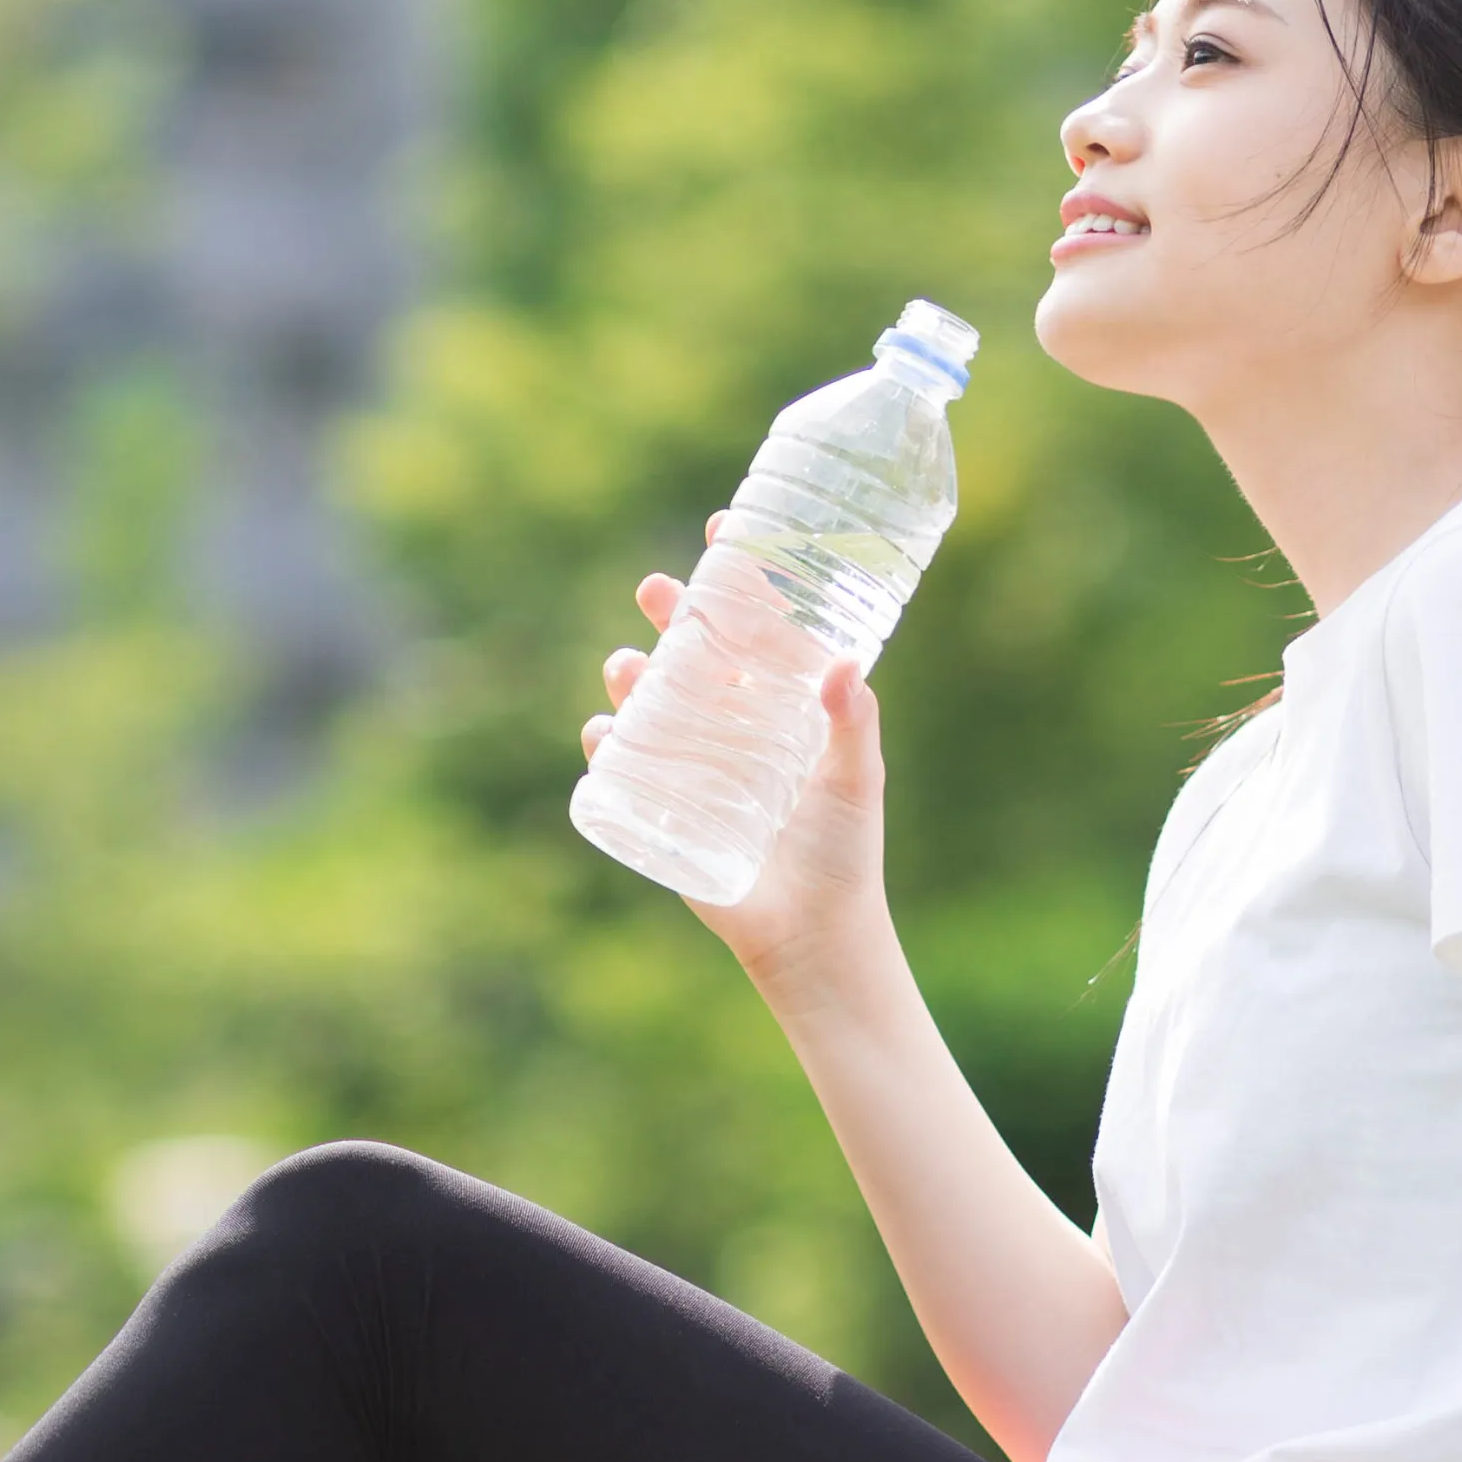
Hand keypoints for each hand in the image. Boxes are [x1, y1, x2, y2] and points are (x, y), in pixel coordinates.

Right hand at [585, 523, 896, 1008]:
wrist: (813, 935)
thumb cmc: (844, 853)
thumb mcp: (857, 780)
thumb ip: (854, 724)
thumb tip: (842, 666)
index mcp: (779, 700)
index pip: (753, 621)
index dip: (735, 573)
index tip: (725, 527)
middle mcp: (731, 721)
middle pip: (691, 648)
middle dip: (669, 612)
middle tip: (656, 589)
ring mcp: (693, 762)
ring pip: (649, 699)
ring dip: (629, 673)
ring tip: (628, 665)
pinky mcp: (665, 808)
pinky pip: (622, 767)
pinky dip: (606, 745)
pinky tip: (605, 733)